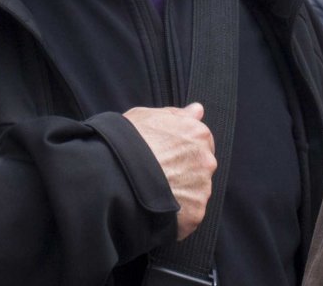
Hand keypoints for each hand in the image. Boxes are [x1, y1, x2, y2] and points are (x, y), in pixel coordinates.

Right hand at [124, 103, 215, 239]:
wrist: (115, 176)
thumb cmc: (127, 142)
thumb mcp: (147, 116)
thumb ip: (177, 114)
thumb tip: (198, 110)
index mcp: (197, 133)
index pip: (200, 140)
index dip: (181, 147)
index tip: (166, 153)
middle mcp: (206, 160)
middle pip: (200, 166)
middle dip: (184, 169)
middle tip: (158, 172)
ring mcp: (202, 188)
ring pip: (196, 190)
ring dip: (181, 191)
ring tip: (154, 190)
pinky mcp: (195, 212)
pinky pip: (189, 213)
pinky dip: (176, 213)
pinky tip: (157, 207)